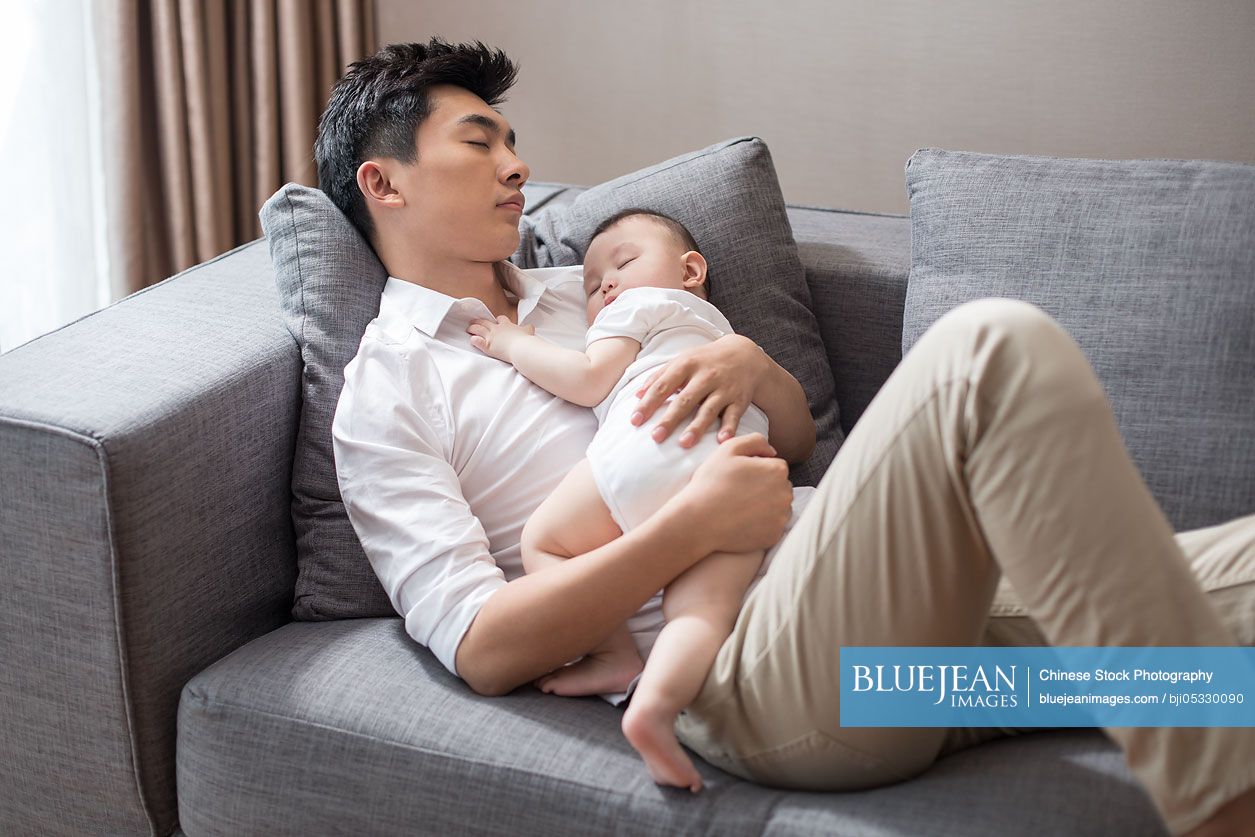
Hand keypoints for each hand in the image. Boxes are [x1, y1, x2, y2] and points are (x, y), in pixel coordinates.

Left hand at [468, 316, 534, 361]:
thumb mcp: (529, 331)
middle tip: (473, 321)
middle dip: (479, 321)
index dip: (498, 320)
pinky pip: (478, 341)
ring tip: (469, 328)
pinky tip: (472, 340)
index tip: (496, 321)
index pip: (500, 319)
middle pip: (485, 322)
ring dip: (473, 328)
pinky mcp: (488, 346)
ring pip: (479, 329)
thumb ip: (528, 328)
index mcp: (506, 325)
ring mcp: (491, 337)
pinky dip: (474, 340)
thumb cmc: (525, 340)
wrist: (521, 348)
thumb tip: (530, 327)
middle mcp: (497, 329)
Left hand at [631, 334, 767, 447]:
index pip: (663, 386)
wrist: (744, 354)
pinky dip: (729, 427)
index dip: (648, 403)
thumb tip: (636, 395)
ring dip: (697, 427)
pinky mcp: (740, 399)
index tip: (635, 421)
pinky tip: (723, 440)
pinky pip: (734, 415)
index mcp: (686, 365)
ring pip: (709, 409)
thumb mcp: (682, 361)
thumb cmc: (705, 361)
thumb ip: (659, 376)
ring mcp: (724, 388)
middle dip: (670, 419)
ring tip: (684, 444)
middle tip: (656, 437)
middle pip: (684, 400)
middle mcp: (705, 376)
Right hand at [674, 433, 793, 553]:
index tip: (740, 478)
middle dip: (765, 487)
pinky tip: (743, 521)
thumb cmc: (711, 482)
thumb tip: (772, 451)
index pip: (775, 466)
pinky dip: (762, 524)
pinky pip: (772, 526)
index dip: (756, 470)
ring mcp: (781, 517)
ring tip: (740, 508)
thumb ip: (755, 441)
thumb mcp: (728, 449)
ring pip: (778, 507)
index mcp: (777, 470)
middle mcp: (785, 494)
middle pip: (779, 487)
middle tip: (739, 493)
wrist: (698, 521)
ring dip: (765, 506)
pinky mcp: (774, 536)